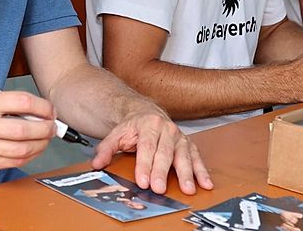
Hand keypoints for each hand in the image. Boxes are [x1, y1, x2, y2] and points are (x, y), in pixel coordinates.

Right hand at [0, 90, 56, 171]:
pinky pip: (11, 163)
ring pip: (21, 150)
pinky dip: (27, 157)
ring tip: (45, 139)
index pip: (22, 102)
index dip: (42, 107)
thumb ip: (5, 102)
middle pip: (25, 129)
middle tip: (52, 126)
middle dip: (45, 128)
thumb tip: (35, 110)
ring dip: (40, 145)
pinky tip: (32, 150)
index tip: (49, 109)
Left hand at [91, 106, 211, 195]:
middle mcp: (167, 129)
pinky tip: (205, 183)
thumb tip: (97, 163)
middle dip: (162, 172)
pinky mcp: (188, 144)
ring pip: (184, 155)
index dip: (144, 165)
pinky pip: (197, 157)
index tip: (143, 181)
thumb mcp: (116, 134)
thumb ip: (106, 148)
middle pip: (165, 152)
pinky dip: (201, 171)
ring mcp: (179, 137)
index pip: (146, 147)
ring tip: (188, 189)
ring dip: (187, 174)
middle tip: (159, 188)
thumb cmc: (133, 127)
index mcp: (149, 124)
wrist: (147, 112)